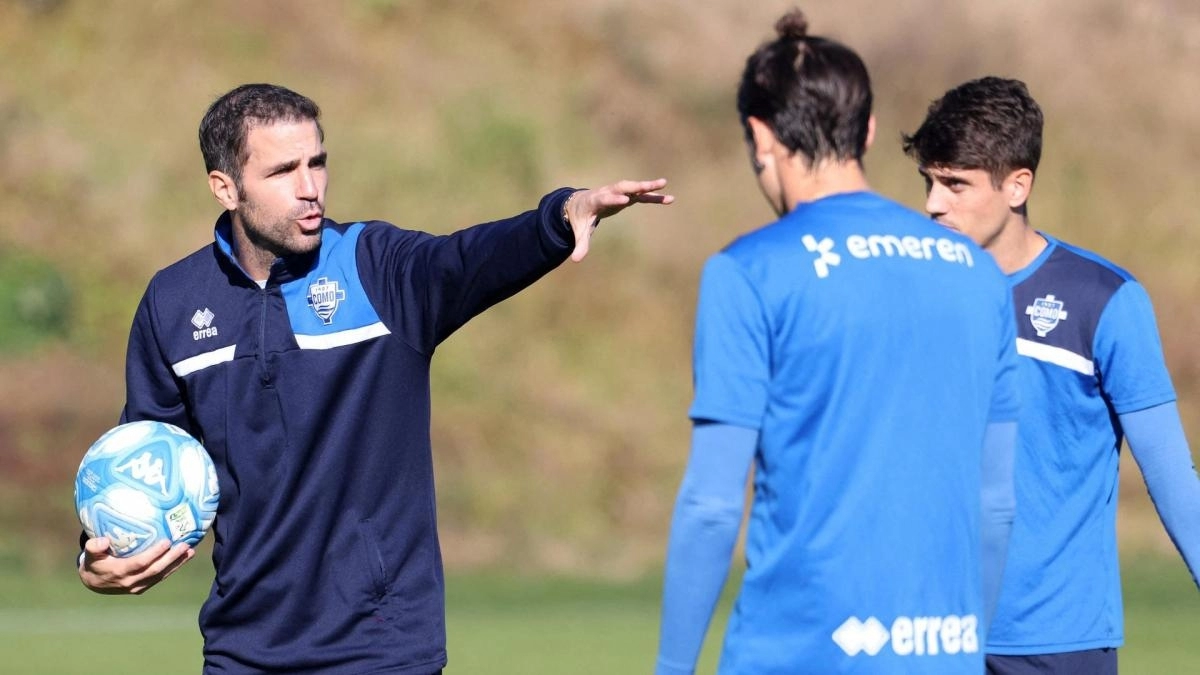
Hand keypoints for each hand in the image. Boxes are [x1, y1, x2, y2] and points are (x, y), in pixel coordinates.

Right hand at [78, 536, 194, 594]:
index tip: (166, 541)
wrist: (94, 583)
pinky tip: (184, 557)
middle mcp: (131, 582)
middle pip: (156, 570)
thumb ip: (94, 547)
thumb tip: (103, 540)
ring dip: (177, 564)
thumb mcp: (90, 555)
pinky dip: (173, 568)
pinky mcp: (144, 587)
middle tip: (185, 545)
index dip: (154, 554)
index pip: (141, 563)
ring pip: (161, 575)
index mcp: (119, 572)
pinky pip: (161, 577)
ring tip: (190, 551)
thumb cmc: (94, 562)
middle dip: (172, 558)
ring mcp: (139, 586)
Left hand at [563, 178, 673, 261]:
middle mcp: (608, 192)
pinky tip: (669, 199)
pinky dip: (654, 196)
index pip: (605, 198)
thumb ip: (580, 244)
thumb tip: (575, 260)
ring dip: (648, 185)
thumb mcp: (580, 231)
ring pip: (634, 187)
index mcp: (595, 200)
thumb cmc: (580, 218)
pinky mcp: (626, 196)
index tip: (625, 200)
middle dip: (635, 186)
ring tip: (664, 183)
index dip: (614, 199)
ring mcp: (618, 193)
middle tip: (647, 185)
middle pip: (622, 187)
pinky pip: (641, 195)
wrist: (580, 203)